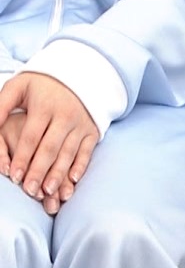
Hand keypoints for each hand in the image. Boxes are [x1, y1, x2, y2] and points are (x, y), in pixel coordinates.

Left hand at [0, 73, 99, 211]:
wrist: (77, 75)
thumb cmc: (39, 85)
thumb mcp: (17, 87)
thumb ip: (1, 107)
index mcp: (45, 106)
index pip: (31, 137)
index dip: (22, 157)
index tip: (14, 177)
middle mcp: (66, 116)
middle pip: (51, 148)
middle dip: (39, 171)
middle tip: (30, 191)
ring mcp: (81, 125)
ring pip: (69, 153)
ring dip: (59, 174)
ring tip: (49, 192)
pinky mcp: (92, 131)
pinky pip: (87, 152)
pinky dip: (80, 166)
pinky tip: (72, 181)